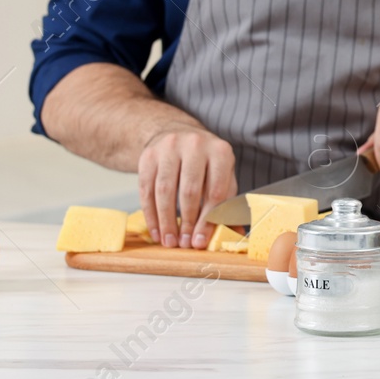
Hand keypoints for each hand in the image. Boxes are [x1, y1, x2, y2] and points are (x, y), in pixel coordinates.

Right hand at [137, 123, 235, 249]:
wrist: (177, 134)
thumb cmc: (205, 162)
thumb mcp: (222, 176)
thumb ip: (227, 203)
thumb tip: (233, 234)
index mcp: (220, 151)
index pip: (215, 192)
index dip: (208, 220)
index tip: (200, 241)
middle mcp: (195, 145)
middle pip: (189, 191)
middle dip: (186, 222)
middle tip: (183, 244)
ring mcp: (169, 147)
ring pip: (164, 191)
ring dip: (166, 221)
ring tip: (169, 241)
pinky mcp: (148, 155)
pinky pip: (146, 189)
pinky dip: (150, 214)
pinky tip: (156, 230)